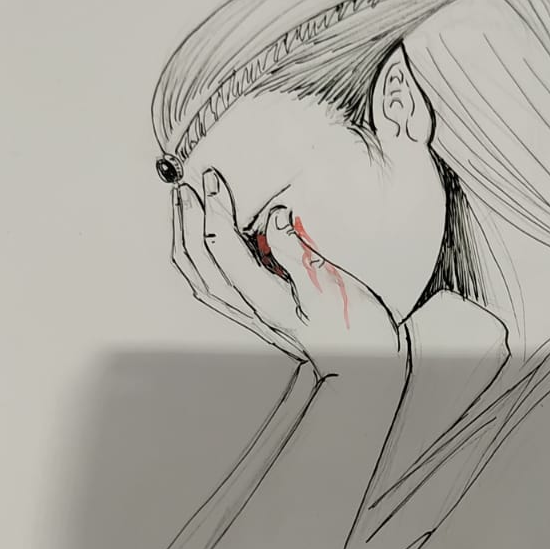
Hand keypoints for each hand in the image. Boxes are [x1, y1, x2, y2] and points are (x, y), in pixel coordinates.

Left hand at [172, 168, 403, 377]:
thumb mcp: (332, 288)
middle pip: (202, 264)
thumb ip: (298, 252)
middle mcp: (252, 308)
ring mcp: (252, 314)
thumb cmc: (357, 331)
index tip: (213, 180)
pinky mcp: (260, 314)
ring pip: (203, 277)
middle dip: (188, 222)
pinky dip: (201, 262)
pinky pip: (215, 287)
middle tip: (184, 187)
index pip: (225, 250)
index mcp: (266, 299)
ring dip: (187, 241)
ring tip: (184, 209)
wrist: (365, 368)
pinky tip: (204, 246)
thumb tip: (274, 217)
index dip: (215, 211)